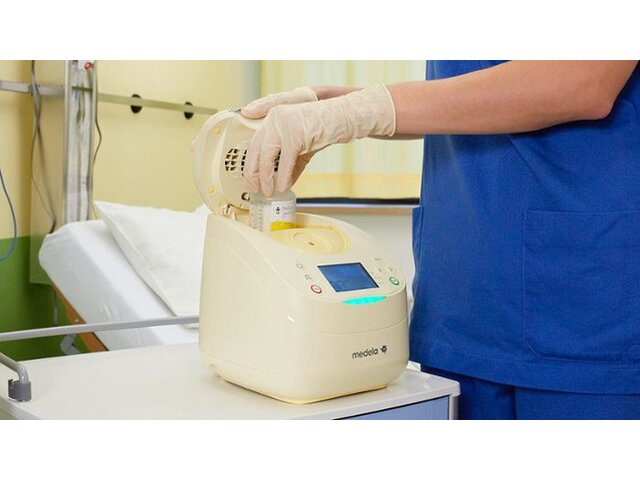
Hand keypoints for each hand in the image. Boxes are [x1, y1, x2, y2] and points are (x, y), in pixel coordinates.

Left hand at [243, 84, 395, 195]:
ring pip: (267, 156)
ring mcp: (285, 124)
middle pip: (256, 149)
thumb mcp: (301, 146)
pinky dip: (283, 176)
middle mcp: (275, 118)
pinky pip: (285, 161)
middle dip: (253, 173)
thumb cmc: (323, 129)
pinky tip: (283, 187)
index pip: (254, 142)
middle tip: (255, 188)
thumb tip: (281, 184)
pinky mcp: (296, 133)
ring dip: (266, 177)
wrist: (343, 118)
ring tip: (268, 191)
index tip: (250, 179)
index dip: (250, 163)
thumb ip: (290, 163)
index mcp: (273, 117)